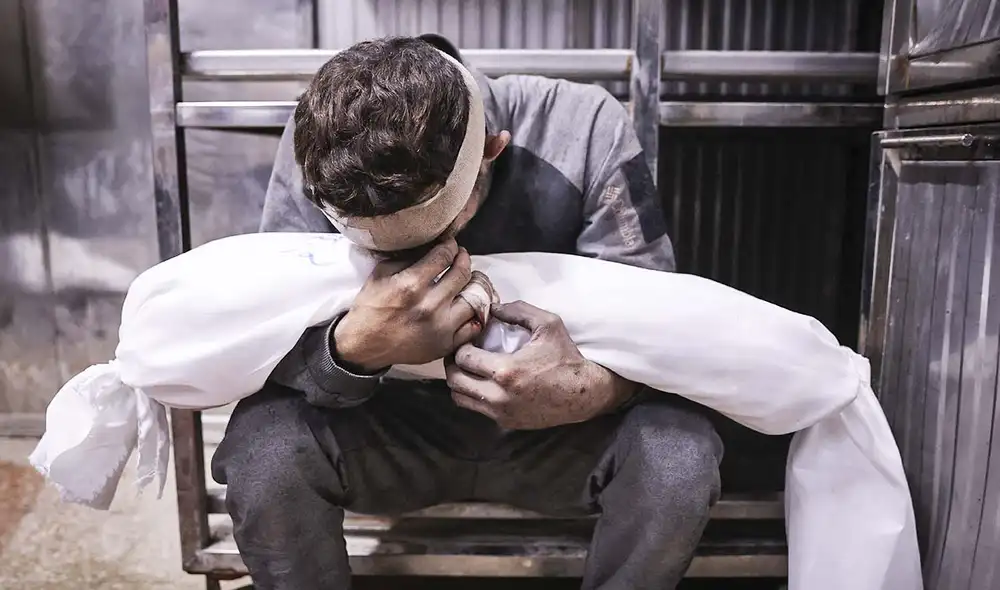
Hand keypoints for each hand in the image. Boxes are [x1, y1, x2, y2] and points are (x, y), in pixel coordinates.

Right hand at [334, 239, 480, 370]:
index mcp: (411, 285)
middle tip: (461, 257)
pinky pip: (473, 326)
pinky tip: (465, 305)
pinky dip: (473, 314)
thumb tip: (430, 246)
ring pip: (474, 299)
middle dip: (463, 260)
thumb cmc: (371, 308)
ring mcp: (441, 328)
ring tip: (466, 281)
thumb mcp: (381, 274)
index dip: (450, 245)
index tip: (450, 245)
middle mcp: (430, 306)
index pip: (444, 255)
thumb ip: (407, 258)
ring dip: (472, 286)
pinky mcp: (446, 345)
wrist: (364, 345)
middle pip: (462, 273)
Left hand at [444, 301, 638, 428]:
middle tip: (462, 353)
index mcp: (506, 370)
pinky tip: (483, 383)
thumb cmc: (566, 357)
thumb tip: (494, 308)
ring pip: (460, 398)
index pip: (463, 358)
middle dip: (454, 364)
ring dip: (459, 382)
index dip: (461, 345)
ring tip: (469, 369)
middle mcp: (499, 395)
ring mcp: (501, 412)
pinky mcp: (506, 422)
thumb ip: (518, 311)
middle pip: (454, 380)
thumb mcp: (548, 324)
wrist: (584, 394)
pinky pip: (476, 409)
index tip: (468, 339)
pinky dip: (473, 395)